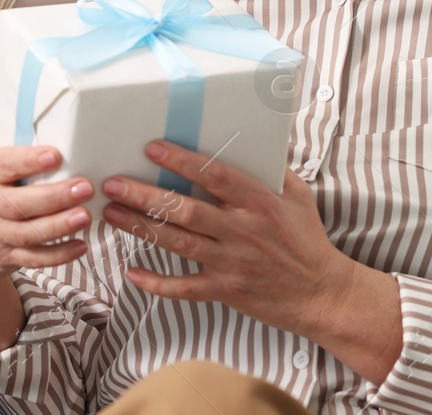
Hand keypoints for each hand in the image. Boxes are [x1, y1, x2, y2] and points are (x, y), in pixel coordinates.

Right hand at [0, 124, 95, 290]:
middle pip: (19, 203)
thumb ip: (2, 130)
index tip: (55, 155)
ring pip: (28, 233)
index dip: (28, 161)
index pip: (3, 164)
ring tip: (85, 215)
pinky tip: (81, 246)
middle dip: (54, 196)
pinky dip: (57, 256)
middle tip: (85, 187)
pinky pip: (32, 259)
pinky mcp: (6, 255)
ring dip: (59, 226)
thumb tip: (34, 96)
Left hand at [99, 139, 349, 339]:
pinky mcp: (226, 291)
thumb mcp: (298, 196)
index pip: (216, 176)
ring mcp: (232, 263)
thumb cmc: (308, 240)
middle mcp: (242, 231)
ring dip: (141, 228)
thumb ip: (273, 168)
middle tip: (113, 183)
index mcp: (260, 202)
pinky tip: (132, 272)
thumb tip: (253, 137)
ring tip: (110, 213)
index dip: (182, 162)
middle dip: (145, 196)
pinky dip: (157, 284)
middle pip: (186, 210)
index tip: (152, 148)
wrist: (322, 295)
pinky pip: (185, 288)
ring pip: (178, 243)